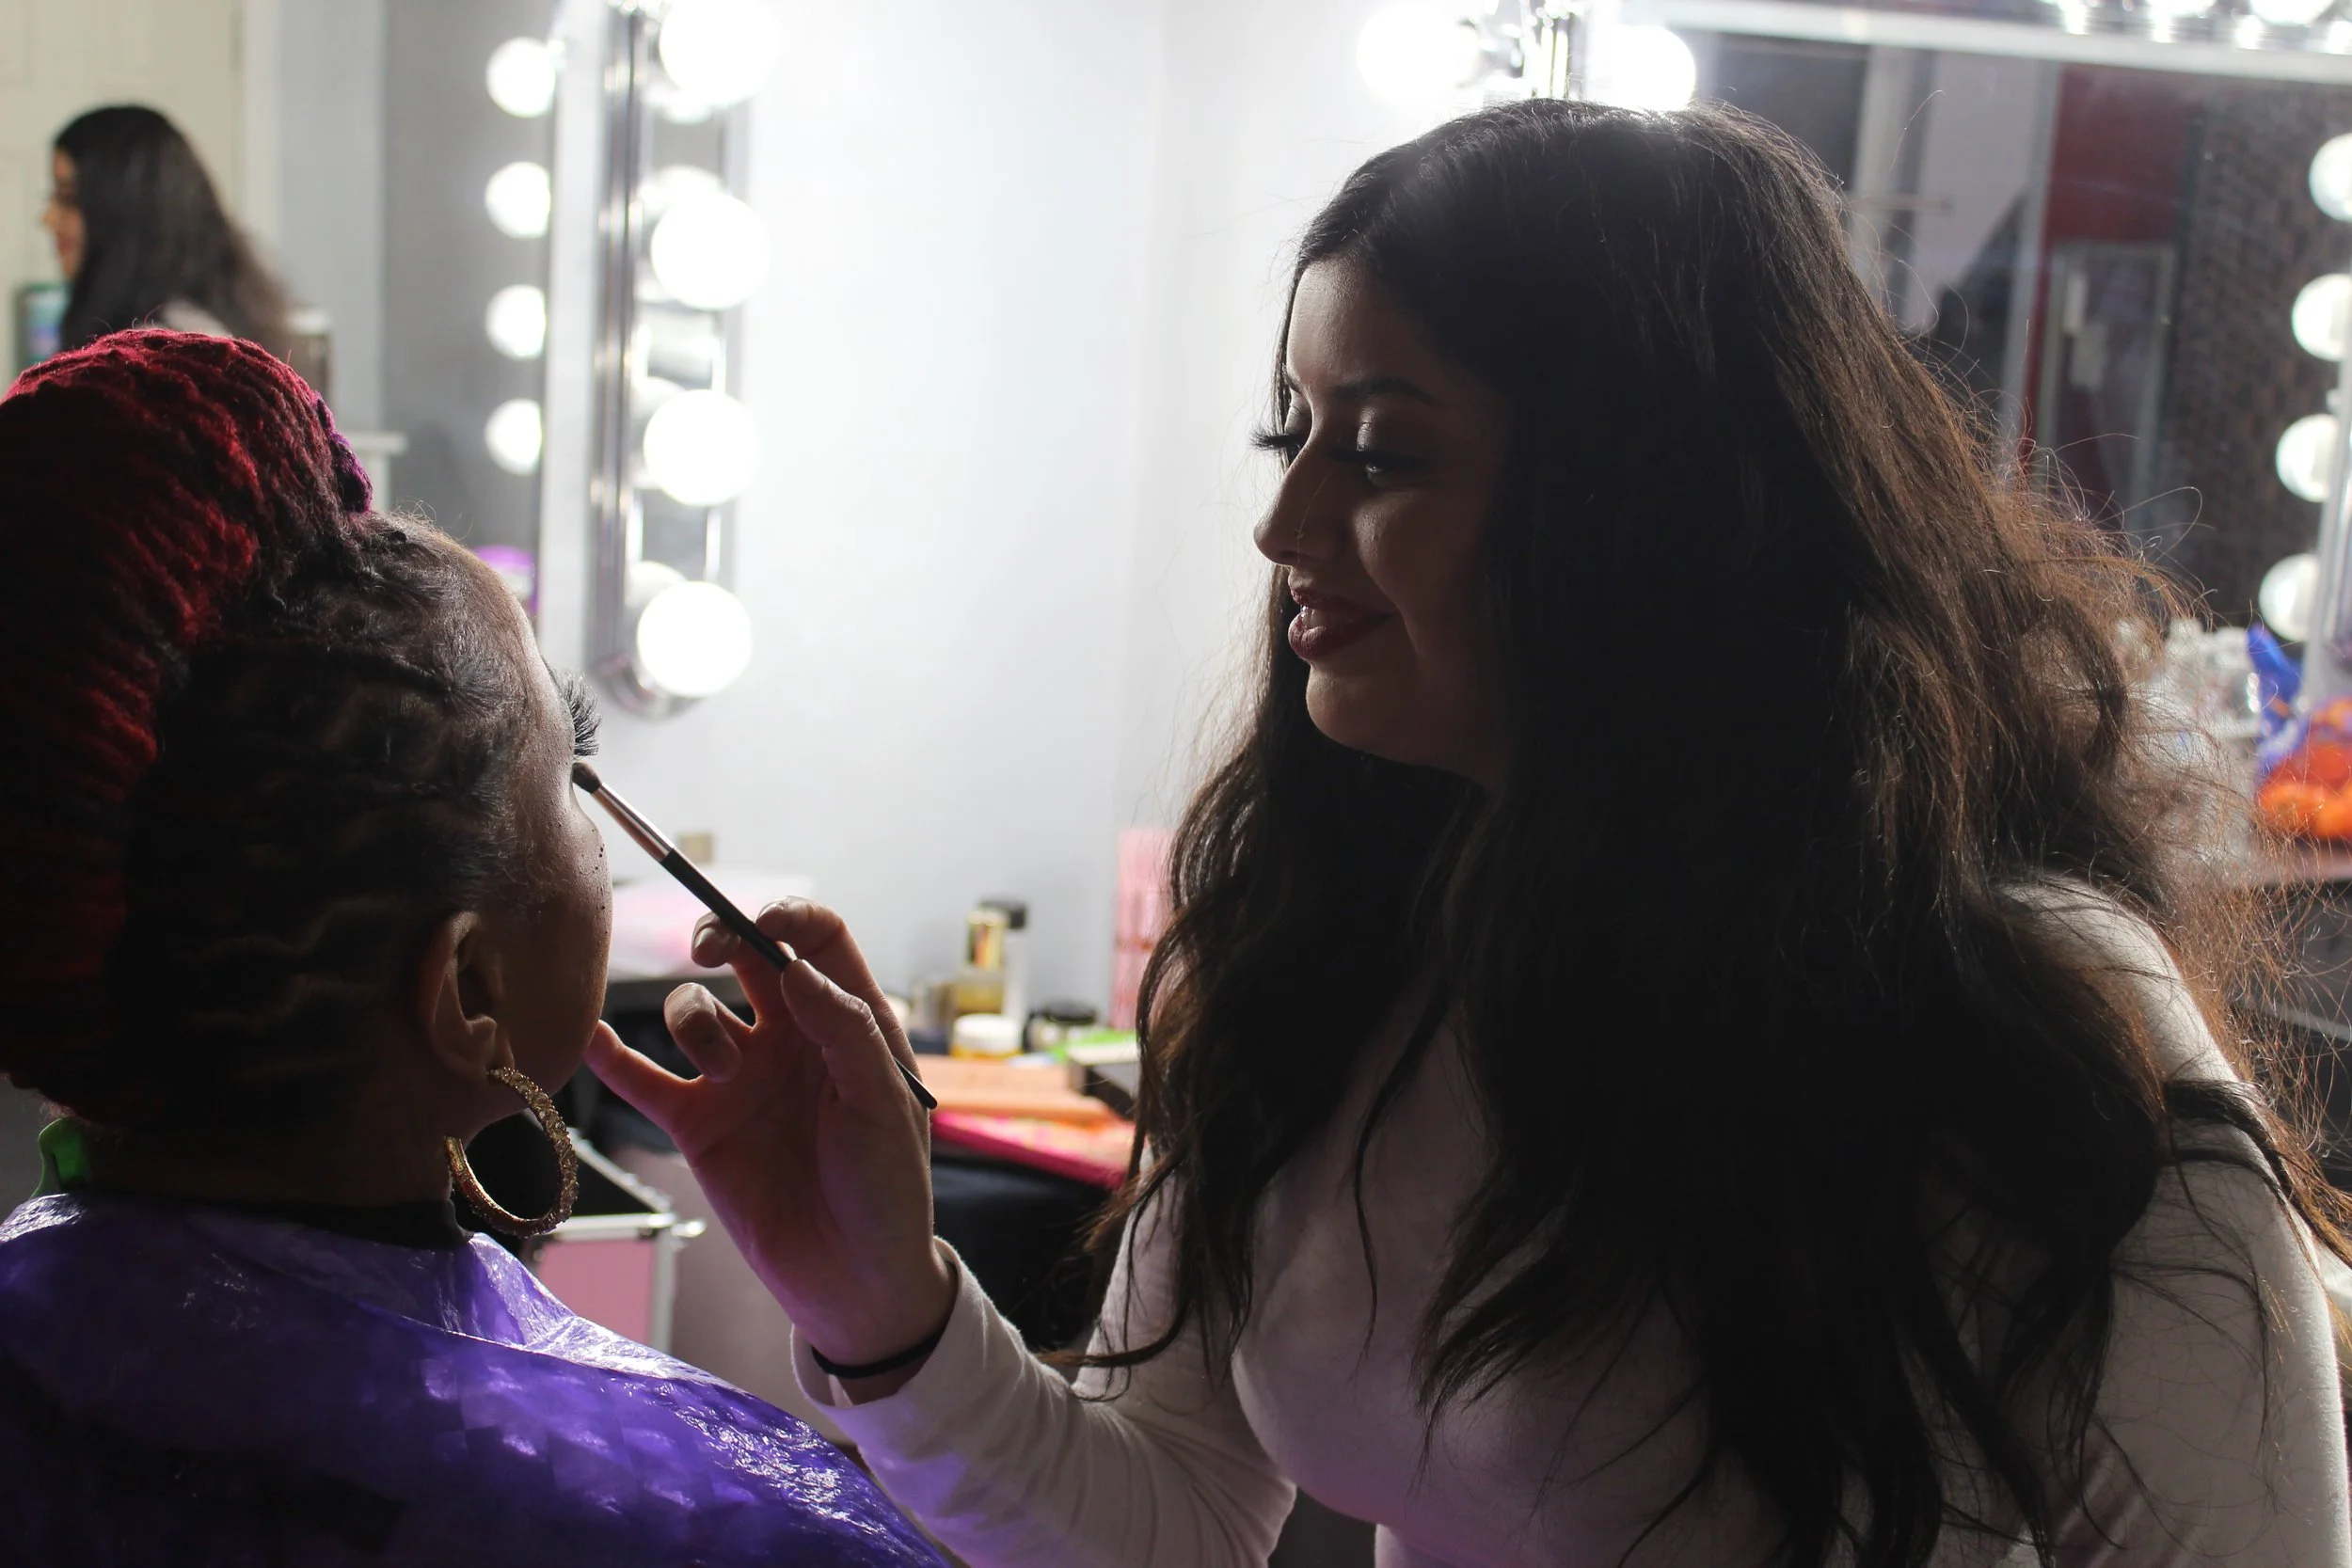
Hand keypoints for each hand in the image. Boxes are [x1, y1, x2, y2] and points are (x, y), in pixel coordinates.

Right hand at [586, 899, 953, 1386]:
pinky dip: (612, 1057)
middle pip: (746, 957)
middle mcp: (791, 1038)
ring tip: (724, 1071)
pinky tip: (589, 1036)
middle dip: (721, 936)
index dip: (787, 917)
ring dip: (694, 1021)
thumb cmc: (888, 1188)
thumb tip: (795, 968)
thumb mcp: (884, 1104)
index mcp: (847, 1022)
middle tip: (707, 948)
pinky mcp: (699, 1124)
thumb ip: (845, 1029)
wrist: (851, 1277)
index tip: (759, 922)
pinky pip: (644, 1079)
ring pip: (694, 1013)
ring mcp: (740, 1079)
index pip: (817, 938)